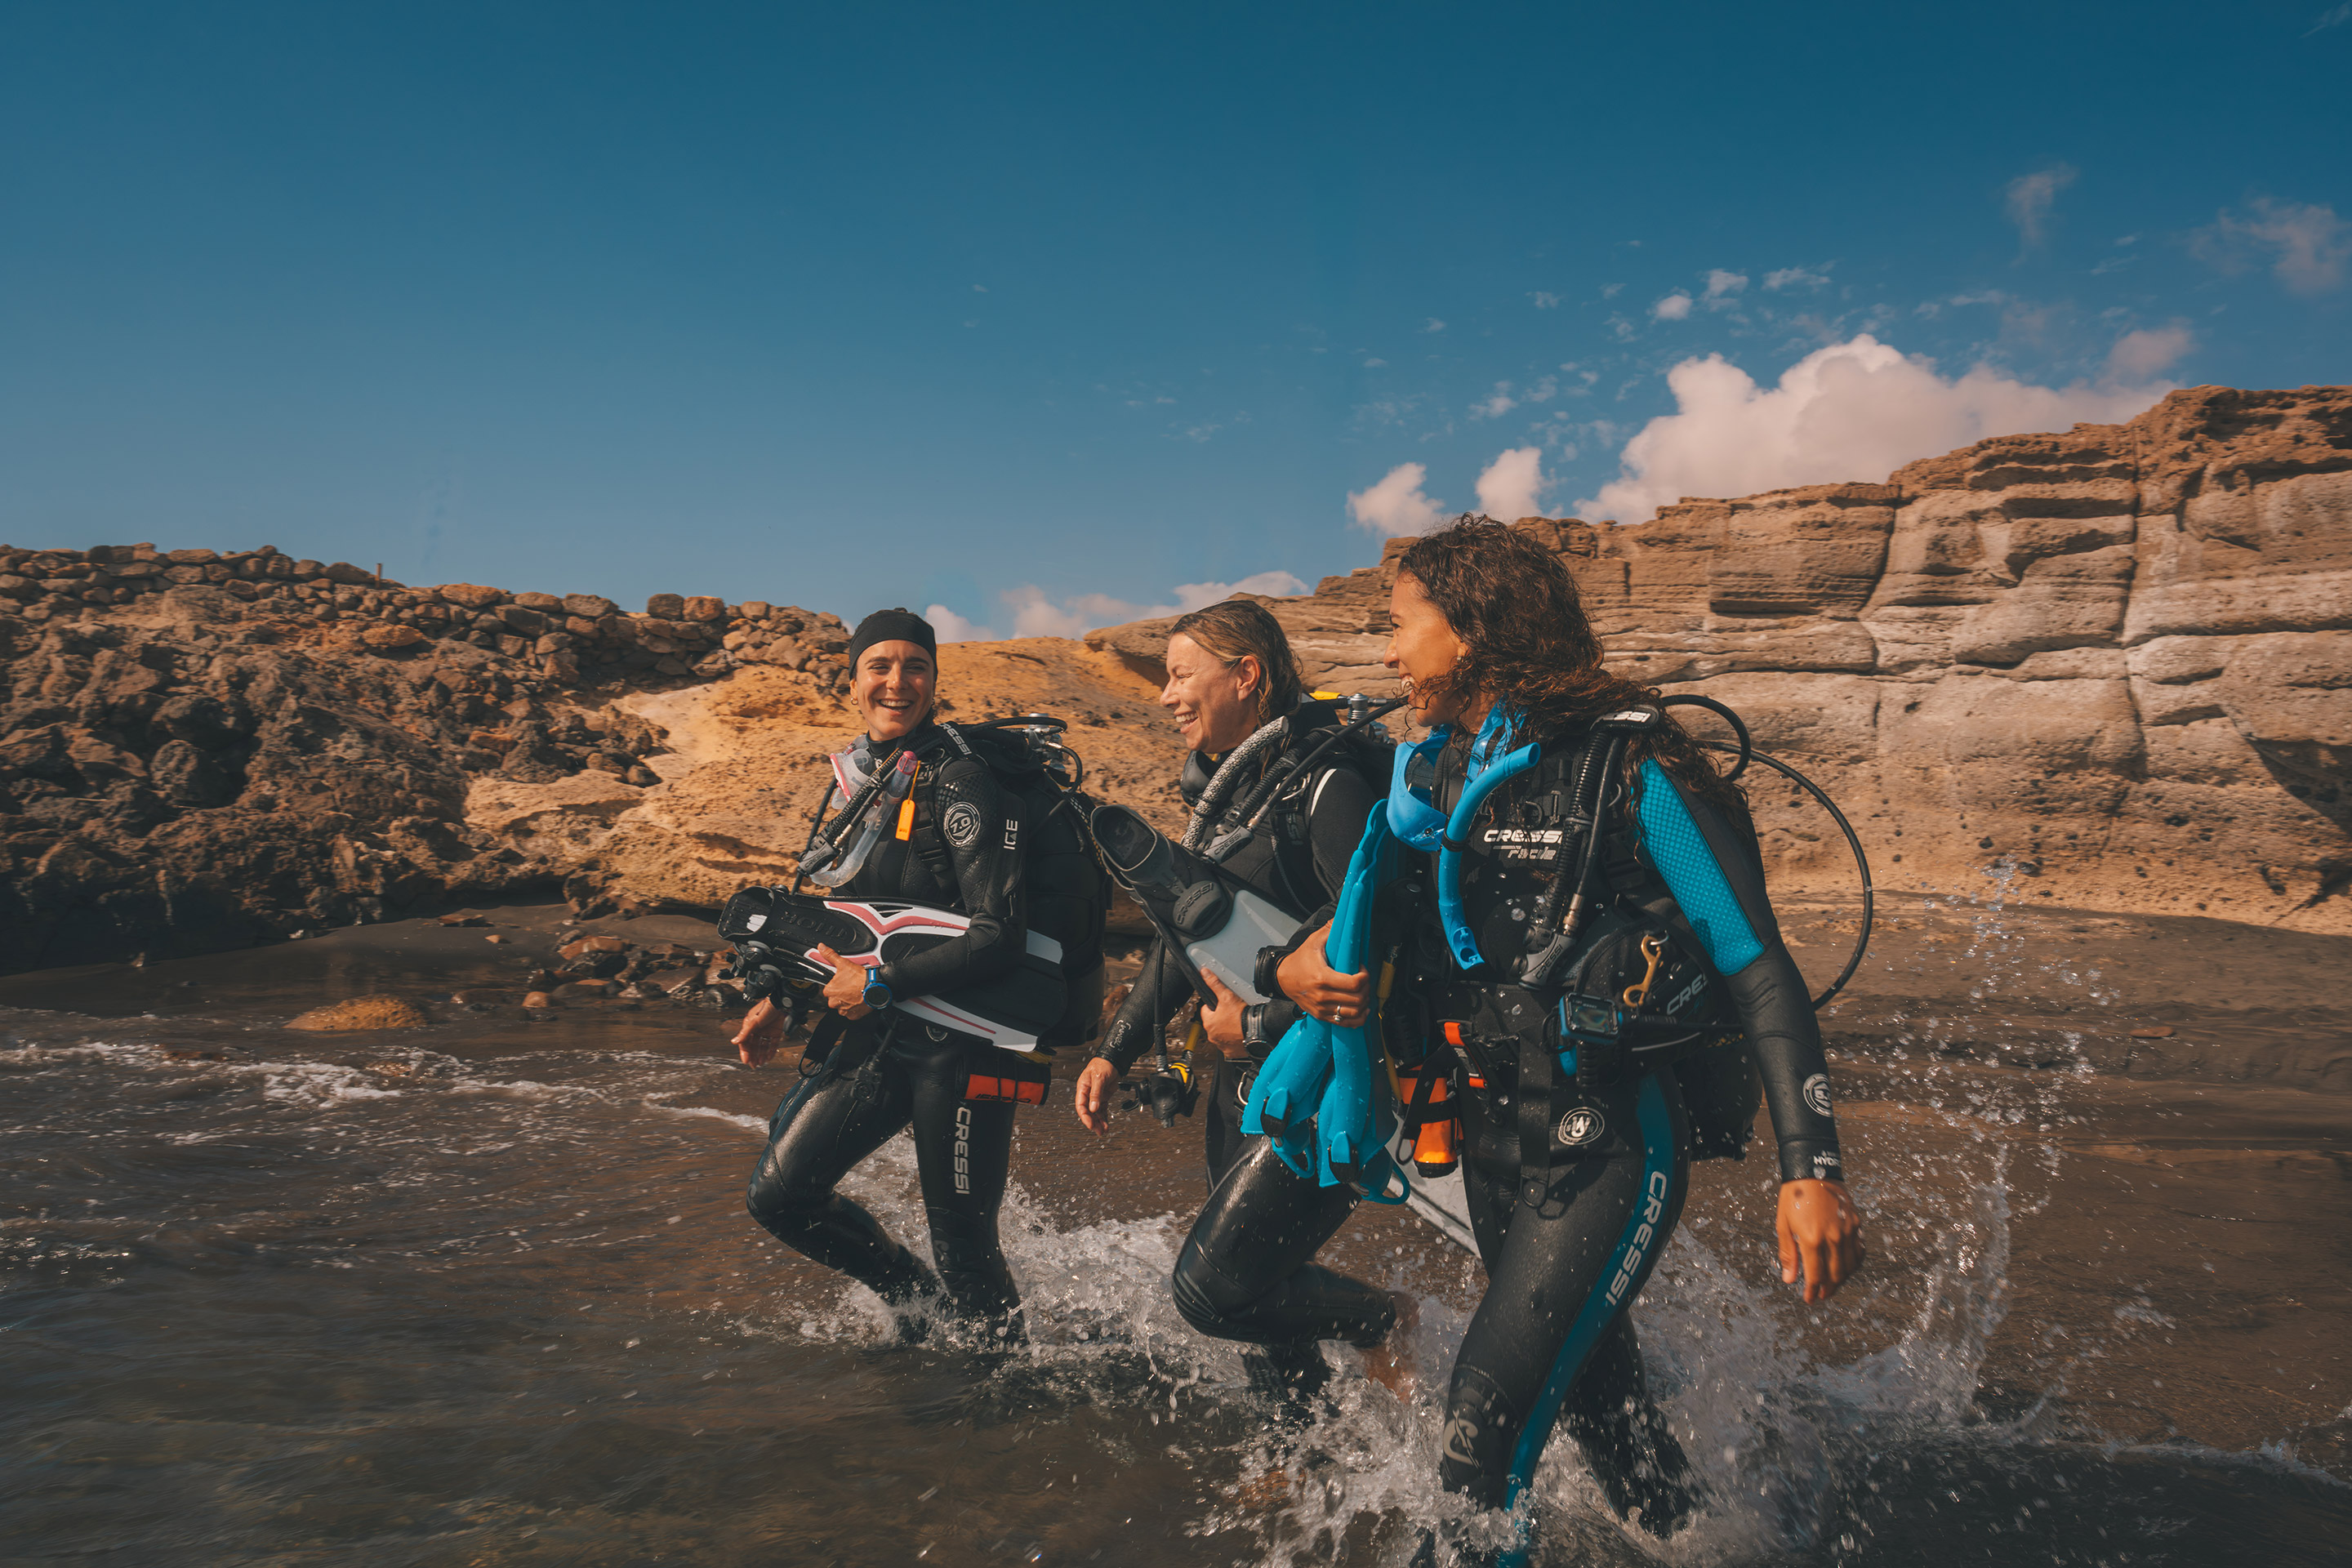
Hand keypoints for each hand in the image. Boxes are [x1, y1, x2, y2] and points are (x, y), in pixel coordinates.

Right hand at [732, 996, 786, 1067]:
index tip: (746, 1061)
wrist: (781, 1002)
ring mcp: (767, 1031)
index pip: (745, 1042)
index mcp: (749, 1027)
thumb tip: (734, 1042)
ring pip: (763, 1046)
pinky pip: (773, 1044)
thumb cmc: (766, 1008)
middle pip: (754, 1046)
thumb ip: (744, 1033)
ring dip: (761, 1055)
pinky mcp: (776, 1032)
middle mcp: (757, 1030)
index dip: (745, 1052)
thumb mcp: (753, 1022)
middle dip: (753, 1056)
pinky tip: (768, 1058)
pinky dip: (771, 1051)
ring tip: (760, 1063)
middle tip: (753, 1066)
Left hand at [815, 944, 872, 1018]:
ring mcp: (844, 1010)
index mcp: (829, 991)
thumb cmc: (860, 978)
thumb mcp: (843, 963)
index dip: (837, 985)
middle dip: (842, 993)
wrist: (875, 987)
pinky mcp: (853, 1016)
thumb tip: (821, 947)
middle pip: (835, 998)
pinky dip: (854, 1007)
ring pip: (842, 1006)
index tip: (844, 982)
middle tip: (851, 987)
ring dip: (848, 1001)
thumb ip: (830, 955)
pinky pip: (851, 1013)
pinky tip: (859, 999)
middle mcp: (834, 1002)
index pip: (829, 989)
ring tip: (856, 992)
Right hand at [1074, 1057, 1118, 1134]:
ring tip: (1103, 1131)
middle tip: (1098, 1131)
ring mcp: (1096, 1096)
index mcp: (1082, 1088)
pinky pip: (1103, 1109)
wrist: (1114, 1060)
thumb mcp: (1099, 1078)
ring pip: (1096, 1112)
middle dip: (1093, 1122)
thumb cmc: (1103, 1064)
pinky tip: (1106, 1124)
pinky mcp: (1104, 1097)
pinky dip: (1104, 1117)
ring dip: (1099, 1122)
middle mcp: (1088, 1093)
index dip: (1085, 1117)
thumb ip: (1096, 1094)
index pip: (1081, 1106)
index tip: (1090, 1125)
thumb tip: (1093, 1108)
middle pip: (1088, 1112)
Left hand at [1198, 971, 1247, 1053]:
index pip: (1206, 1010)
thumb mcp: (1227, 996)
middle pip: (1214, 1023)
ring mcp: (1221, 1045)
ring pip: (1221, 1034)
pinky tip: (1240, 1034)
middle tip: (1232, 1014)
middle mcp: (1212, 1035)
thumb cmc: (1242, 1017)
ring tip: (1237, 1023)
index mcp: (1209, 1022)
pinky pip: (1229, 1045)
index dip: (1214, 1006)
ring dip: (1227, 1029)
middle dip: (1221, 1018)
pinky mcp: (1231, 1051)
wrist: (1257, 1032)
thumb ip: (1214, 984)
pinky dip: (1233, 1040)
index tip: (1223, 1005)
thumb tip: (1205, 973)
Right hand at [1275, 923, 1372, 1027]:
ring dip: (1364, 1003)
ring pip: (1354, 1013)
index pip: (1355, 983)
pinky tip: (1362, 1009)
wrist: (1282, 978)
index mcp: (1322, 978)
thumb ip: (1329, 930)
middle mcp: (1322, 996)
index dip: (1365, 976)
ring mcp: (1322, 1008)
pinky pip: (1345, 1023)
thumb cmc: (1299, 960)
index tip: (1361, 969)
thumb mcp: (1313, 941)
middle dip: (1366, 989)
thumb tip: (1342, 917)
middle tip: (1364, 980)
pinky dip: (1358, 1018)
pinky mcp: (1322, 1016)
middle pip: (1358, 999)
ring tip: (1362, 993)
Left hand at [1776, 1178, 1864, 1303]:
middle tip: (1821, 1296)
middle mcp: (1833, 1238)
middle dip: (1828, 1290)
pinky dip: (1854, 1264)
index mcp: (1812, 1239)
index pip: (1815, 1276)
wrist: (1813, 1171)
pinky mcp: (1856, 1224)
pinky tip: (1846, 1268)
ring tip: (1832, 1285)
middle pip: (1835, 1275)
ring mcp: (1847, 1231)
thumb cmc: (1794, 1197)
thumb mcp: (1783, 1225)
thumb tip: (1790, 1280)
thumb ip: (1788, 1254)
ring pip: (1850, 1266)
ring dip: (1842, 1280)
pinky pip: (1859, 1251)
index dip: (1812, 1292)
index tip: (1809, 1299)